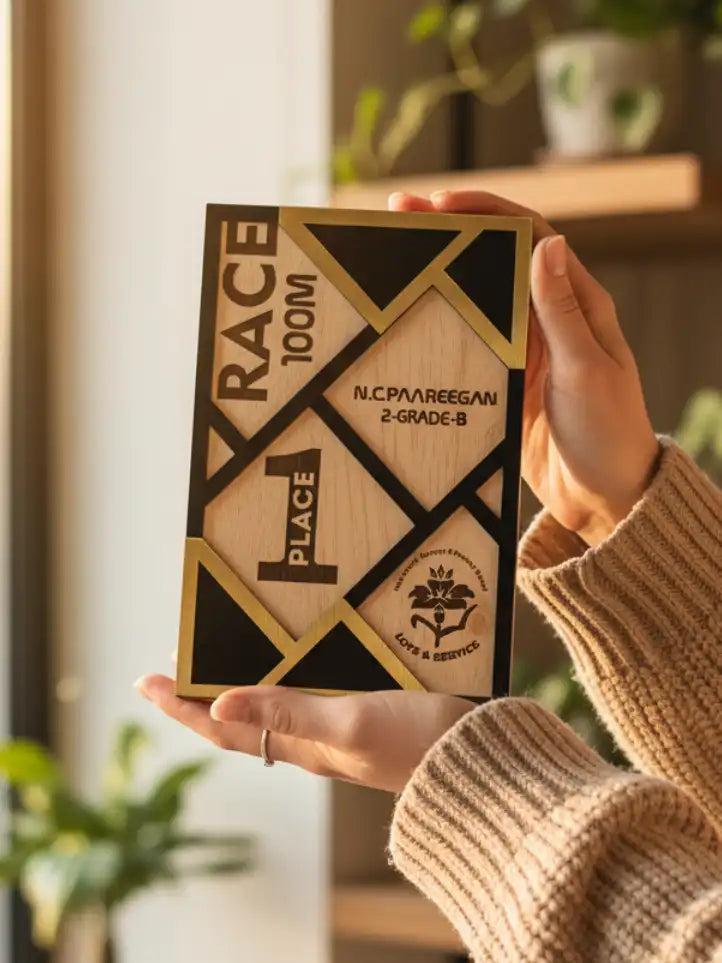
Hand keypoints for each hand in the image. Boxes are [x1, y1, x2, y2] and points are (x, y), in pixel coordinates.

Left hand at [135, 675, 472, 792]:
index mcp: (301, 745)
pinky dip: (286, 676)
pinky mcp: (367, 714)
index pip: (223, 727)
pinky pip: (310, 696)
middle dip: (203, 694)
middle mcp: (313, 740)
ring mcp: (340, 729)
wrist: (478, 762)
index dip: (181, 706)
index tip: (145, 680)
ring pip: (274, 706)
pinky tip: (296, 656)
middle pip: (241, 719)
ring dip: (241, 684)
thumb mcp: (349, 725)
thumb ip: (288, 713)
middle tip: (177, 663)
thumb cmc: (416, 743)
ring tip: (223, 658)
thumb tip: (217, 705)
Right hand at [389, 190, 660, 545]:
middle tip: (397, 214)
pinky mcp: (501, 379)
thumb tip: (548, 243)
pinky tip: (403, 318)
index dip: (487, 212)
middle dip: (448, 232)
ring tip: (389, 253)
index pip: (530, 236)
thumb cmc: (609, 433)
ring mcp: (520, 348)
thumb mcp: (586, 371)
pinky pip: (465, 341)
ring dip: (436, 273)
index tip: (441, 204)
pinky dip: (436, 322)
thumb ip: (563, 313)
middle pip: (494, 258)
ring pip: (474, 296)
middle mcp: (546, 318)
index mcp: (577, 304)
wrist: (601, 496)